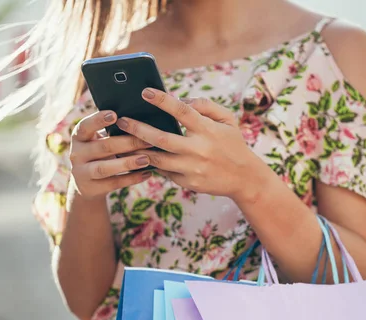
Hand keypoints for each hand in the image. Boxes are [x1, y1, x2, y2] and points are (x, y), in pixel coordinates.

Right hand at [69, 110, 152, 198]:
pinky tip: (147, 173)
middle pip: (103, 147)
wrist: (86, 184)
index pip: (85, 126)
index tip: (114, 115)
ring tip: (146, 159)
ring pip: (105, 168)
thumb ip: (112, 132)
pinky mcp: (90, 188)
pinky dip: (131, 179)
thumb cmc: (100, 153)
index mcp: (79, 137)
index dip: (98, 120)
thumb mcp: (99, 140)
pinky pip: (113, 183)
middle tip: (148, 140)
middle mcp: (76, 154)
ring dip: (127, 163)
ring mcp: (81, 173)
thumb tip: (140, 121)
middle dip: (127, 143)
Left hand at [115, 88, 271, 203]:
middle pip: (161, 138)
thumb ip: (206, 106)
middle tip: (122, 120)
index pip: (182, 111)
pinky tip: (136, 156)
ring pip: (157, 159)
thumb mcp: (227, 120)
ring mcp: (192, 168)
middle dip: (138, 129)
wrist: (244, 178)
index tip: (145, 91)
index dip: (162, 100)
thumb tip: (181, 99)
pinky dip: (150, 164)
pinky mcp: (188, 182)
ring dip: (137, 150)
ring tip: (121, 142)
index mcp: (208, 130)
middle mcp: (199, 149)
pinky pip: (165, 172)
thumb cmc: (232, 144)